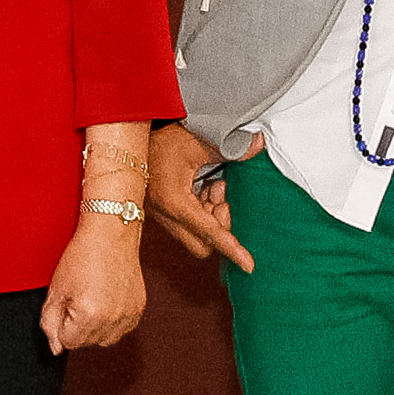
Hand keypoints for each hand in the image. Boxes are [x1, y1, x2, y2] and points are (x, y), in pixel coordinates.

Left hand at [41, 213, 146, 351]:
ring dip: (95, 326)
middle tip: (79, 295)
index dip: (62, 323)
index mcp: (89, 315)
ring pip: (105, 339)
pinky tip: (105, 299)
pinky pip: (121, 329)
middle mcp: (112, 319)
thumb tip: (56, 349)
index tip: (66, 301)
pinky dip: (111, 320)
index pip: (68, 342)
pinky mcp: (138, 309)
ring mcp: (128, 315)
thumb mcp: (56, 289)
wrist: (111, 233)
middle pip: (86, 343)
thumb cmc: (81, 256)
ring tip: (92, 298)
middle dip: (77, 325)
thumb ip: (50, 322)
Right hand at [147, 121, 256, 272]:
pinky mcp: (160, 211)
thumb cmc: (164, 135)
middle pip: (202, 244)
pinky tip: (201, 186)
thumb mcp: (201, 142)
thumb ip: (232, 149)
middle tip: (221, 197)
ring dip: (210, 215)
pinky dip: (201, 210)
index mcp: (173, 200)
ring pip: (195, 235)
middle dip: (220, 226)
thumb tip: (258, 145)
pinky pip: (187, 224)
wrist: (135, 130)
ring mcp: (160, 214)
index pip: (210, 232)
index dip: (232, 248)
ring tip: (210, 184)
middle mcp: (163, 213)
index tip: (248, 265)